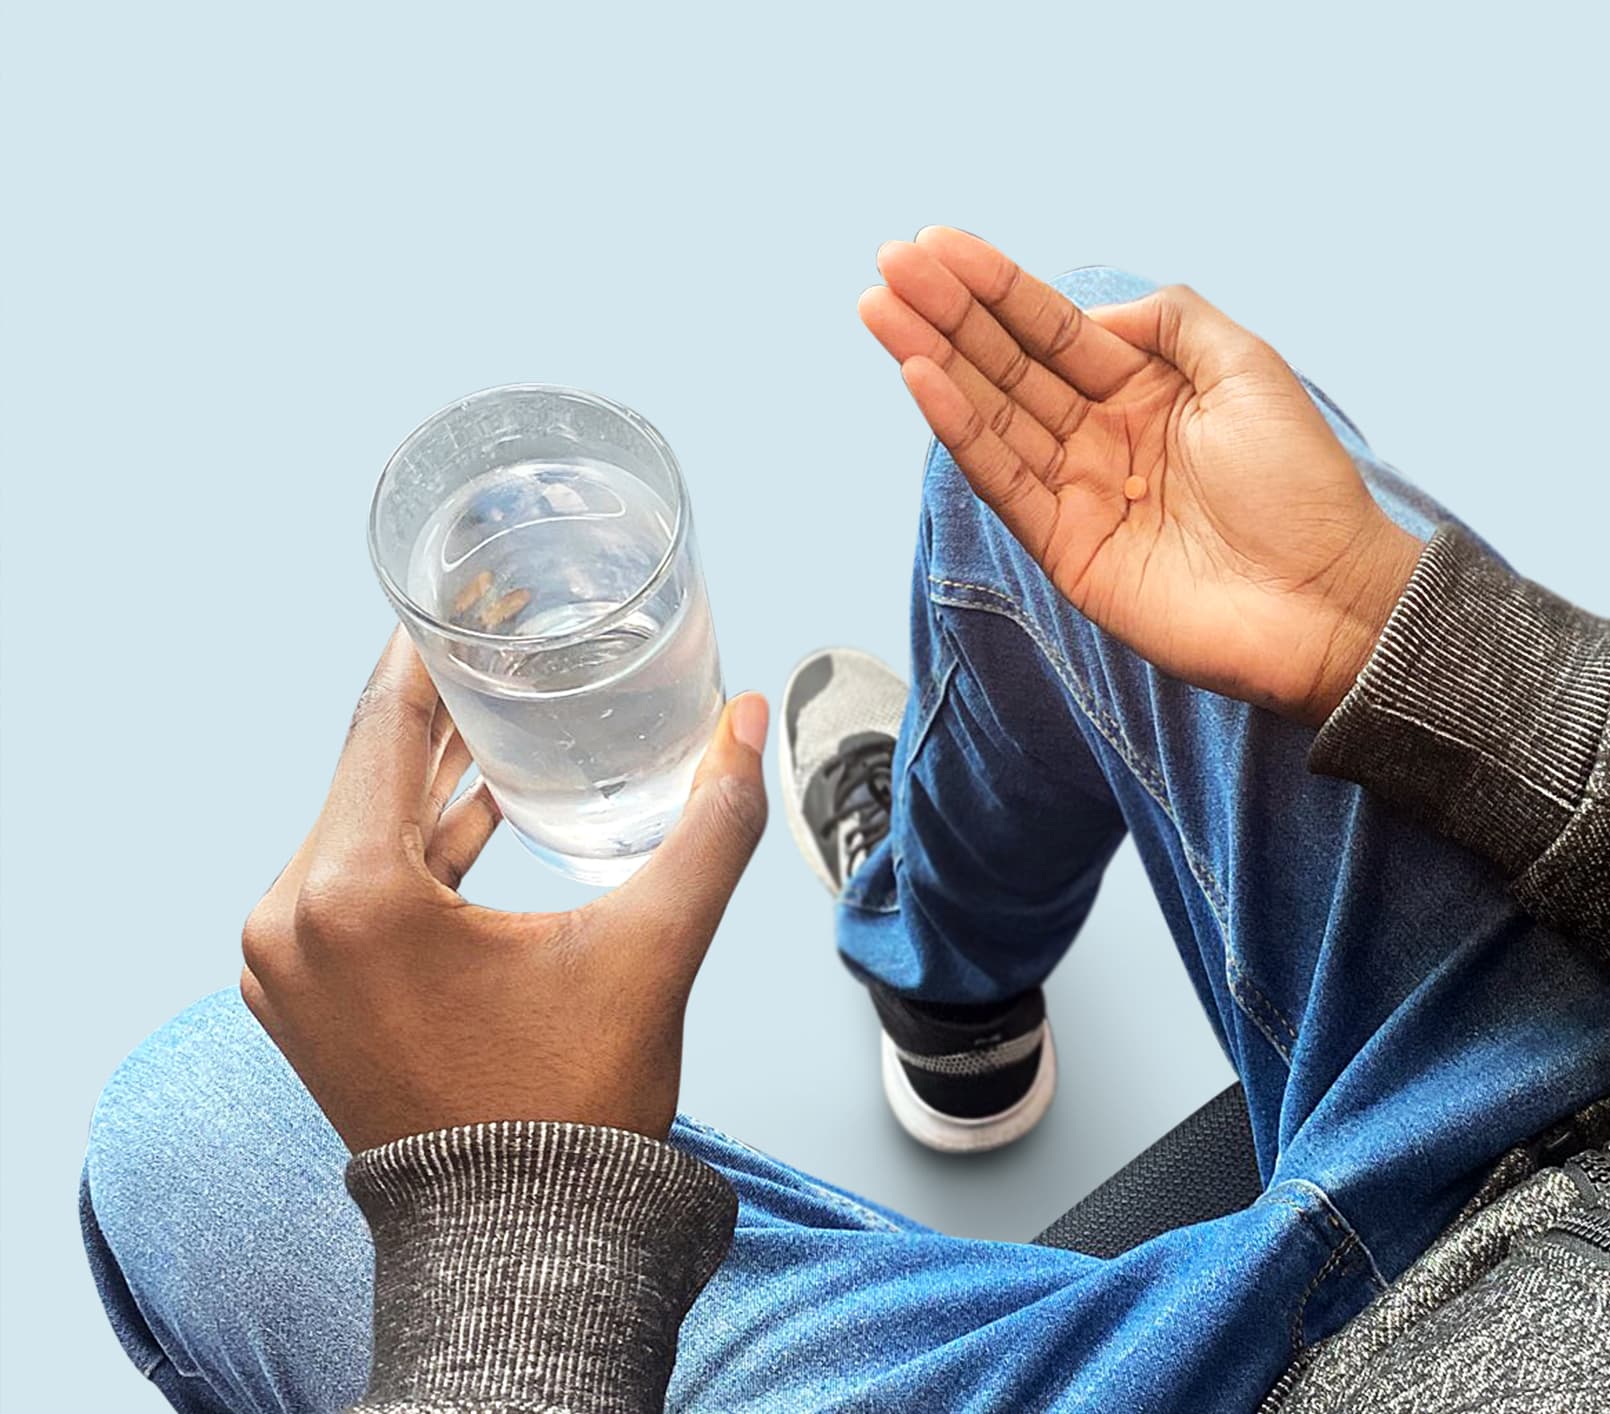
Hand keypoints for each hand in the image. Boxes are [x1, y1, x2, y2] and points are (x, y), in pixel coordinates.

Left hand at [239, 632, 769, 1152]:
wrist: (522, 1239)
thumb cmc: (570, 1107)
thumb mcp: (651, 948)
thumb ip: (708, 822)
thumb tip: (743, 723)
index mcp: (349, 898)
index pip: (383, 726)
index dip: (429, 652)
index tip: (462, 597)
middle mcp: (289, 926)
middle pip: (368, 773)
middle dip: (441, 711)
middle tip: (501, 647)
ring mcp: (284, 972)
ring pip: (359, 829)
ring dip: (429, 781)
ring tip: (497, 721)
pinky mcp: (302, 1004)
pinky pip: (348, 889)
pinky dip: (410, 848)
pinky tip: (474, 816)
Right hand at [861, 228, 1423, 724]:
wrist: (1328, 598)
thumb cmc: (1303, 488)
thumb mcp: (1248, 369)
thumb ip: (1174, 322)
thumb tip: (1098, 312)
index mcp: (1146, 392)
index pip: (1052, 330)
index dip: (995, 287)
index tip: (935, 242)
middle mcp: (1104, 438)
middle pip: (1009, 366)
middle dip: (947, 314)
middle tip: (887, 264)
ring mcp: (1081, 496)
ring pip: (993, 416)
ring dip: (933, 361)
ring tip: (880, 309)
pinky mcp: (1068, 552)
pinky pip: (1005, 481)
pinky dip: (960, 431)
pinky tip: (921, 378)